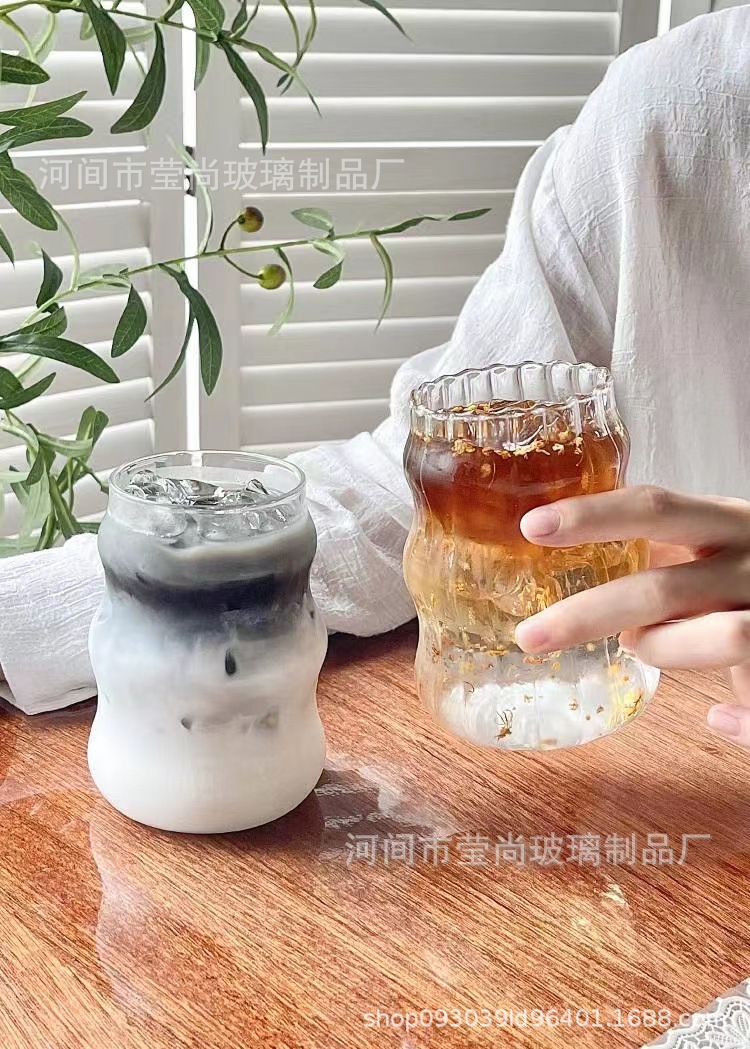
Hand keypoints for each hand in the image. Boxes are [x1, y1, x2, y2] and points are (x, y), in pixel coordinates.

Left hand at [514, 486, 749, 744]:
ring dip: (665, 650)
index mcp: (729, 522)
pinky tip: (722, 719)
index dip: (591, 516)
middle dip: (589, 614)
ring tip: (641, 647)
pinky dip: (741, 722)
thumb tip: (561, 548)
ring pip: (719, 638)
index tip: (531, 528)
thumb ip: (659, 550)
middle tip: (531, 637)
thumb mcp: (711, 546)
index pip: (655, 507)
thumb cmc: (746, 578)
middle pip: (664, 587)